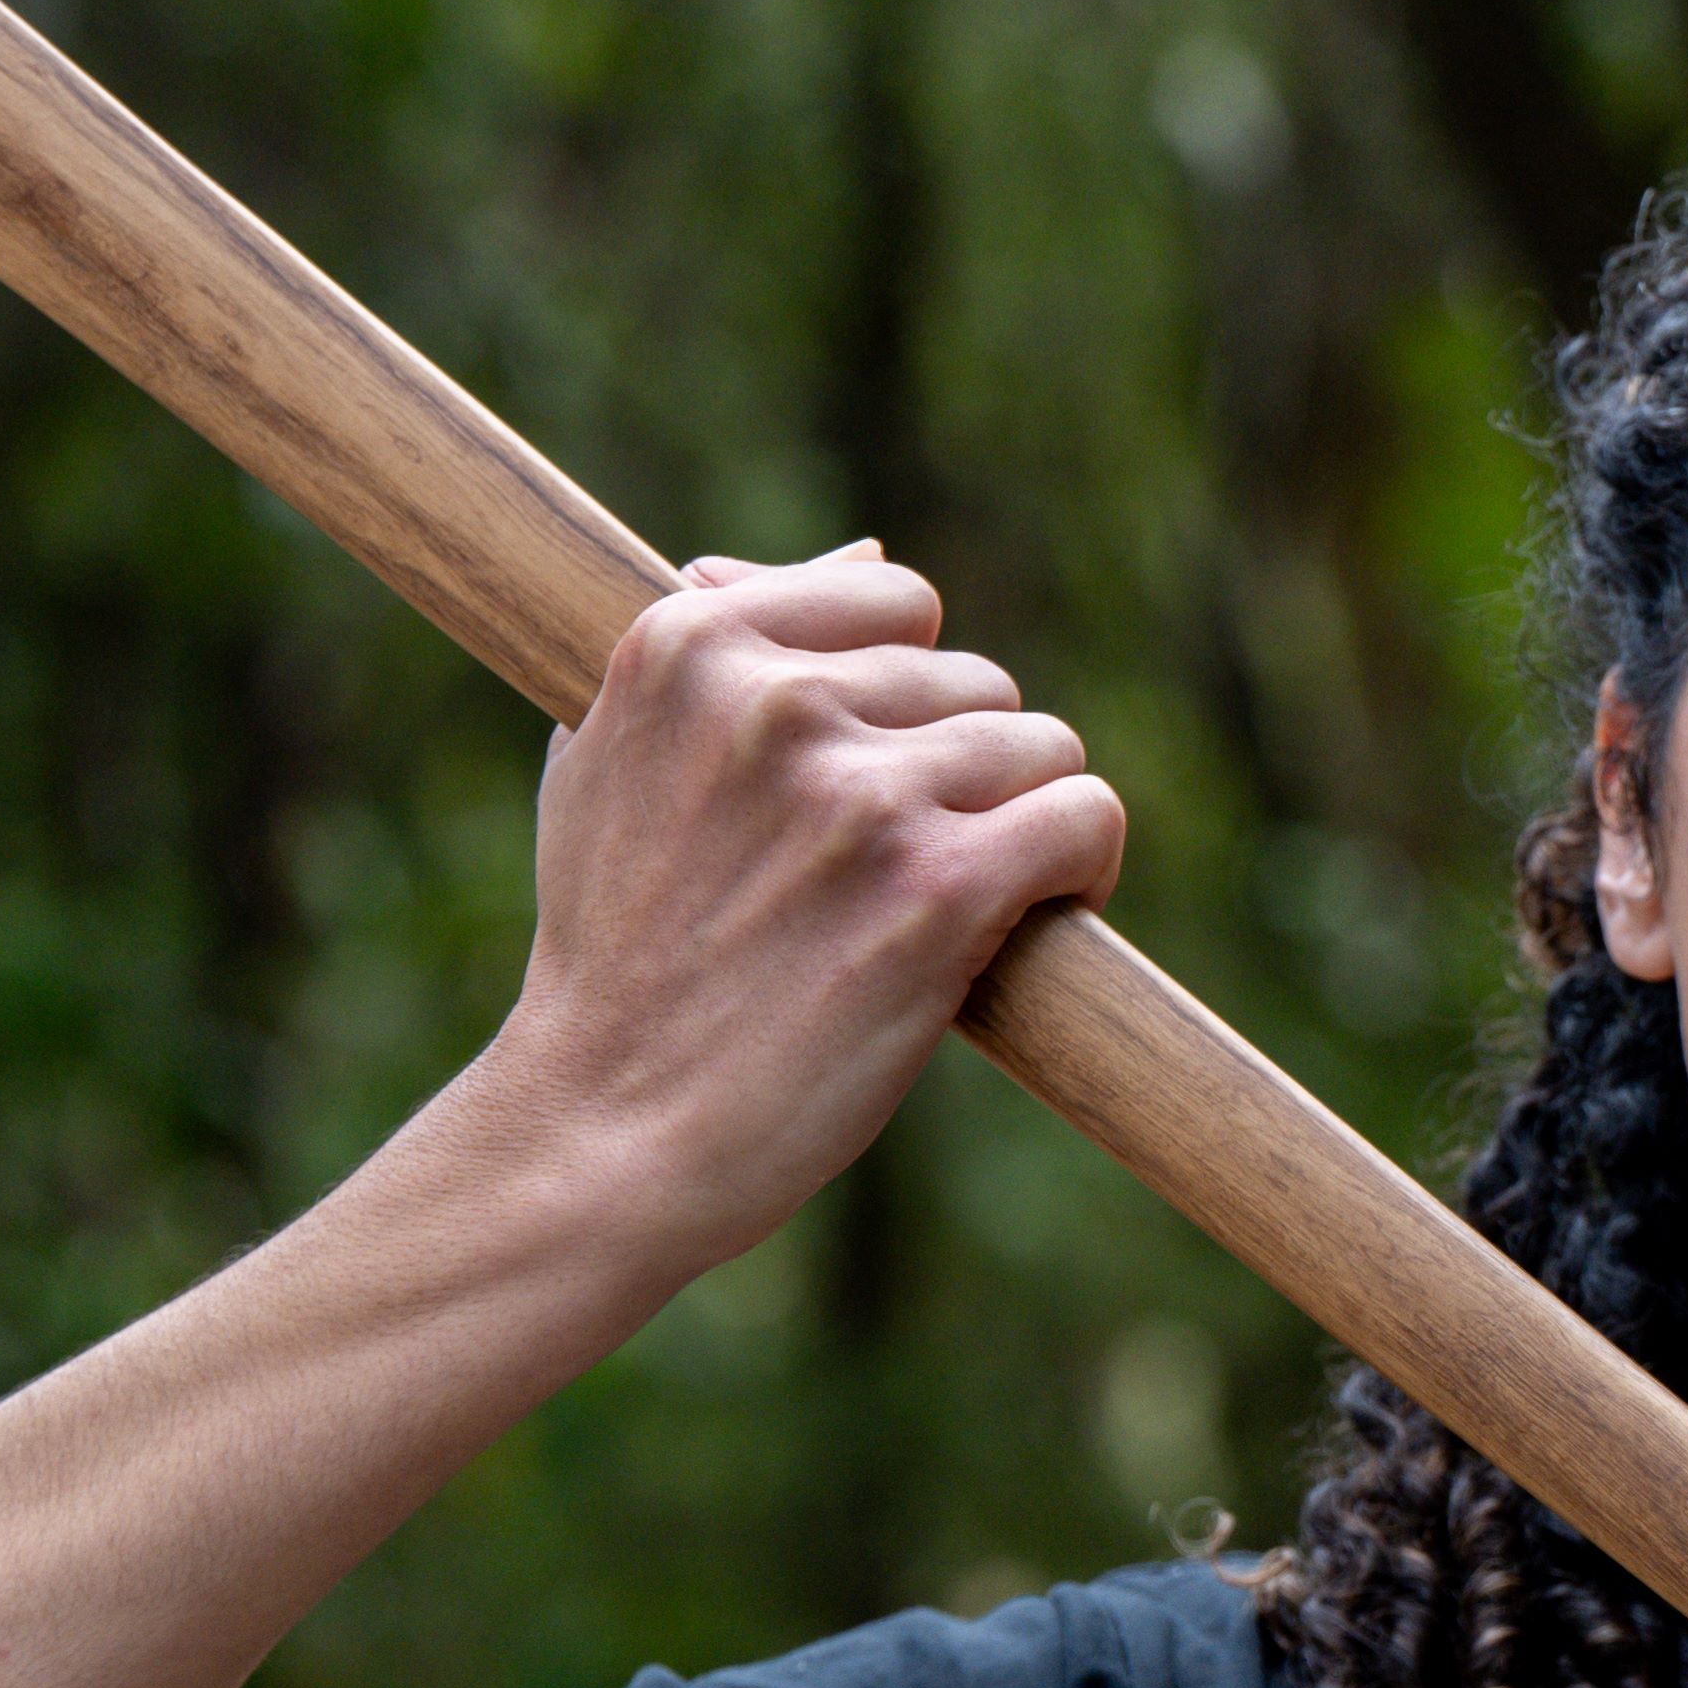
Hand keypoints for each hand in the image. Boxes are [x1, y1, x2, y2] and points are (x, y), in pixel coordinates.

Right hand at [480, 544, 1125, 1263]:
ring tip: (957, 907)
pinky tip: (1041, 913)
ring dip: (1020, 825)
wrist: (604, 1129)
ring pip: (1039, 746)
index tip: (880, 775)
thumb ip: (717, 649)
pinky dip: (1083, 865)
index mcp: (687, 646)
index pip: (890, 597)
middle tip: (904, 874)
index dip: (905, 694)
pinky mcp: (938, 886)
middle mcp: (774, 700)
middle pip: (973, 680)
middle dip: (961, 773)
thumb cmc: (612, 961)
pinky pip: (1083, 815)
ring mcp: (859, 793)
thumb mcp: (606, 763)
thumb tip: (862, 558)